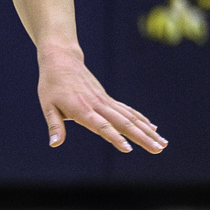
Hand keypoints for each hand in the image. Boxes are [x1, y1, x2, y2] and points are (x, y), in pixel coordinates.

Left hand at [38, 47, 166, 152]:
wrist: (62, 60)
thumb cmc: (51, 85)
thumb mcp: (47, 106)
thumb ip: (54, 126)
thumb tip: (54, 144)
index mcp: (82, 110)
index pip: (101, 126)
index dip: (114, 137)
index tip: (128, 149)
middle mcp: (98, 105)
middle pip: (124, 123)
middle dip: (142, 137)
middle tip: (158, 149)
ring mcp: (105, 101)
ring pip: (130, 118)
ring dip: (147, 131)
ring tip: (163, 143)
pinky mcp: (107, 99)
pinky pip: (127, 111)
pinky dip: (141, 120)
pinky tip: (152, 129)